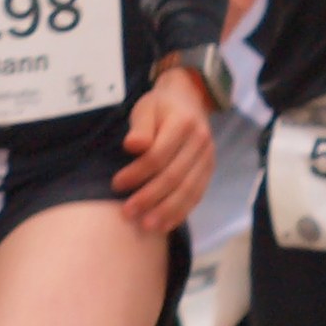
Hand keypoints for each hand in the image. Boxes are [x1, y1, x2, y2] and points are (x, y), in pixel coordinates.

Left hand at [113, 59, 216, 231]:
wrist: (188, 99)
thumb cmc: (160, 106)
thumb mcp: (145, 108)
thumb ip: (140, 127)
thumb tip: (133, 146)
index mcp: (183, 124)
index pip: (158, 155)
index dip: (137, 173)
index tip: (116, 184)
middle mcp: (200, 142)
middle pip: (174, 176)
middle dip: (149, 197)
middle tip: (127, 212)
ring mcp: (208, 158)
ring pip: (188, 190)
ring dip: (166, 211)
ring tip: (146, 226)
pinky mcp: (209, 170)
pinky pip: (197, 195)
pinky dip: (181, 212)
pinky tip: (166, 225)